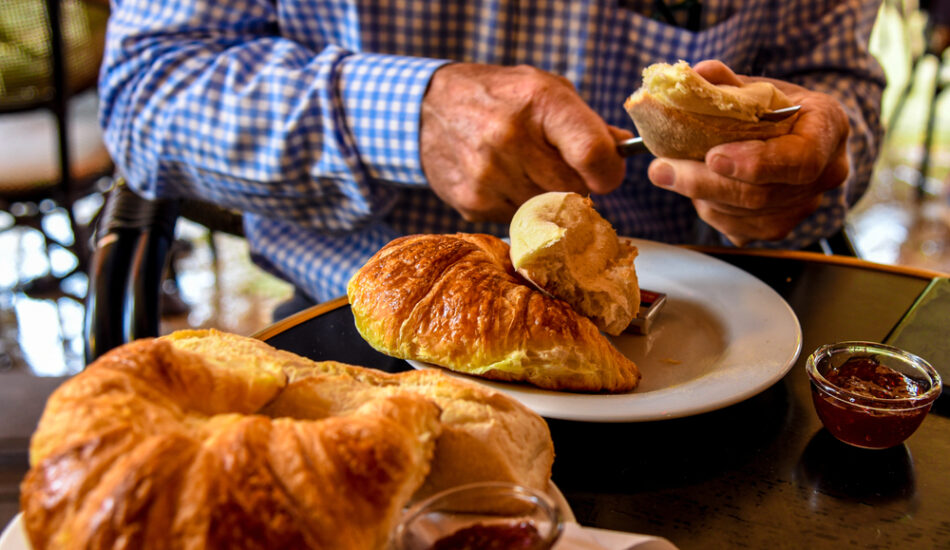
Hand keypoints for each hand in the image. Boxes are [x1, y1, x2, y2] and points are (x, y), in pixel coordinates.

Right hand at [420, 63, 630, 222]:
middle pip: (573, 190)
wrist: (425, 109)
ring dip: (547, 198)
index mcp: (538, 102)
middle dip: (576, 184)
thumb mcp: (543, 89)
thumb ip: (585, 122)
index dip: (608, 173)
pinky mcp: (472, 202)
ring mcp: (488, 175)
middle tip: (560, 168)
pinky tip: (502, 180)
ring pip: (547, 211)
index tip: (606, 174)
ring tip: (526, 170)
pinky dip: (518, 205)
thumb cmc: (497, 95)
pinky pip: (517, 219)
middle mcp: (510, 139)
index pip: (593, 154)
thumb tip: (624, 150)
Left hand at [647, 60, 850, 245]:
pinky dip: (709, 209)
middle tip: (661, 169)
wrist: (793, 133)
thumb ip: (728, 83)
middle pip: (763, 195)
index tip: (712, 157)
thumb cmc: (775, 107)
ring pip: (745, 215)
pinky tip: (696, 189)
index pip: (801, 158)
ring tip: (672, 172)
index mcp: (829, 128)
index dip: (757, 163)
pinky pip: (738, 229)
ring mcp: (806, 206)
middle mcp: (827, 173)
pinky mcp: (781, 228)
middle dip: (705, 183)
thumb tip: (696, 75)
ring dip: (701, 196)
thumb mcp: (758, 86)